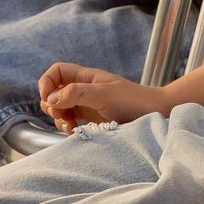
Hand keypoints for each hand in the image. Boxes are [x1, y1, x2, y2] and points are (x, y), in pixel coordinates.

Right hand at [38, 63, 157, 128]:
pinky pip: (70, 122)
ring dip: (58, 118)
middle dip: (51, 104)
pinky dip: (67, 127)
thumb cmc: (133, 100)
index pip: (56, 72)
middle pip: (54, 92)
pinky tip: (75, 131)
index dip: (47, 82)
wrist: (156, 114)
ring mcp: (87, 105)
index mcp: (86, 77)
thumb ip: (76, 93)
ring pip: (60, 109)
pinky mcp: (91, 121)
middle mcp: (83, 90)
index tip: (48, 98)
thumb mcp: (103, 94)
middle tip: (61, 114)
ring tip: (70, 126)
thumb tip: (51, 98)